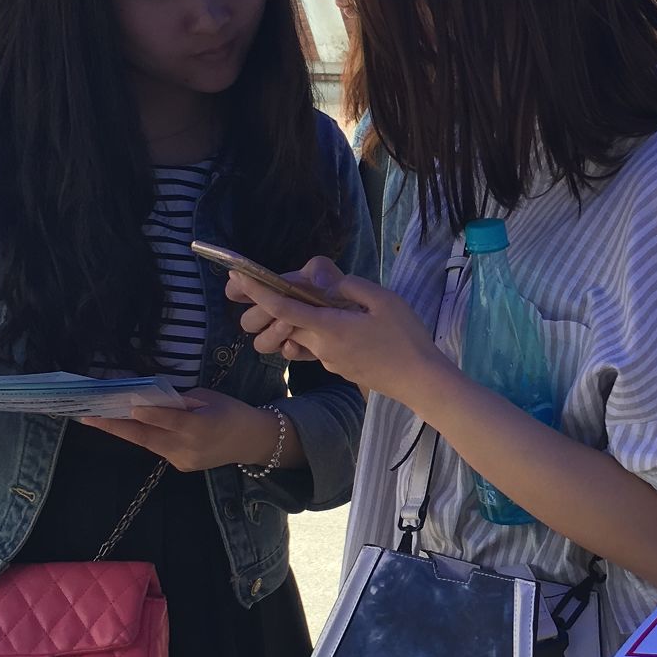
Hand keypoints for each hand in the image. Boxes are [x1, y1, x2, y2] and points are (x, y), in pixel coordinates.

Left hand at [79, 387, 280, 472]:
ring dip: (125, 431)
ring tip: (99, 419)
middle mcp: (189, 447)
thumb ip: (179, 401)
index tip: (129, 406)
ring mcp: (183, 460)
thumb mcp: (208, 397)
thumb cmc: (230, 411)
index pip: (170, 419)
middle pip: (148, 437)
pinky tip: (131, 427)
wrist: (251, 441)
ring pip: (149, 443)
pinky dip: (146, 437)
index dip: (149, 414)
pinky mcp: (181, 466)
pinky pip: (158, 448)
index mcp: (201, 426)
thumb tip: (150, 401)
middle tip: (89, 417)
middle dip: (116, 427)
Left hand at [226, 258, 446, 407]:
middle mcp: (320, 346)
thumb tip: (329, 286)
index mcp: (328, 327)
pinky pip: (317, 347)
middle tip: (278, 288)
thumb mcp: (383, 300)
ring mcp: (328, 361)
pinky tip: (342, 328)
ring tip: (320, 307)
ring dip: (299, 321)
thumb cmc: (406, 338)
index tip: (236, 275)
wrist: (420, 381)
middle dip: (274, 306)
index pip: (282, 307)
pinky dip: (318, 334)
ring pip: (301, 336)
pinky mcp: (338, 369)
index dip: (257, 290)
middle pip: (285, 323)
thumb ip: (351, 287)